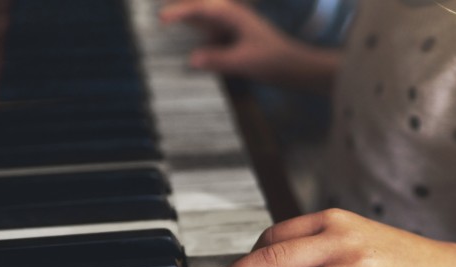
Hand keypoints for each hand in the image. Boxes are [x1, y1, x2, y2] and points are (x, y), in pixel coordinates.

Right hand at [160, 0, 298, 82]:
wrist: (295, 67)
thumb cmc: (273, 61)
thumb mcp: (244, 62)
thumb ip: (218, 59)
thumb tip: (191, 59)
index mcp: (233, 16)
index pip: (201, 9)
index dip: (180, 12)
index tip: (162, 18)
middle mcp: (231, 17)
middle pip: (201, 9)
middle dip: (182, 10)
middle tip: (160, 18)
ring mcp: (233, 27)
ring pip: (205, 20)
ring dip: (189, 20)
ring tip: (167, 25)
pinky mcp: (235, 39)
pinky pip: (212, 33)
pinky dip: (200, 36)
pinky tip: (192, 44)